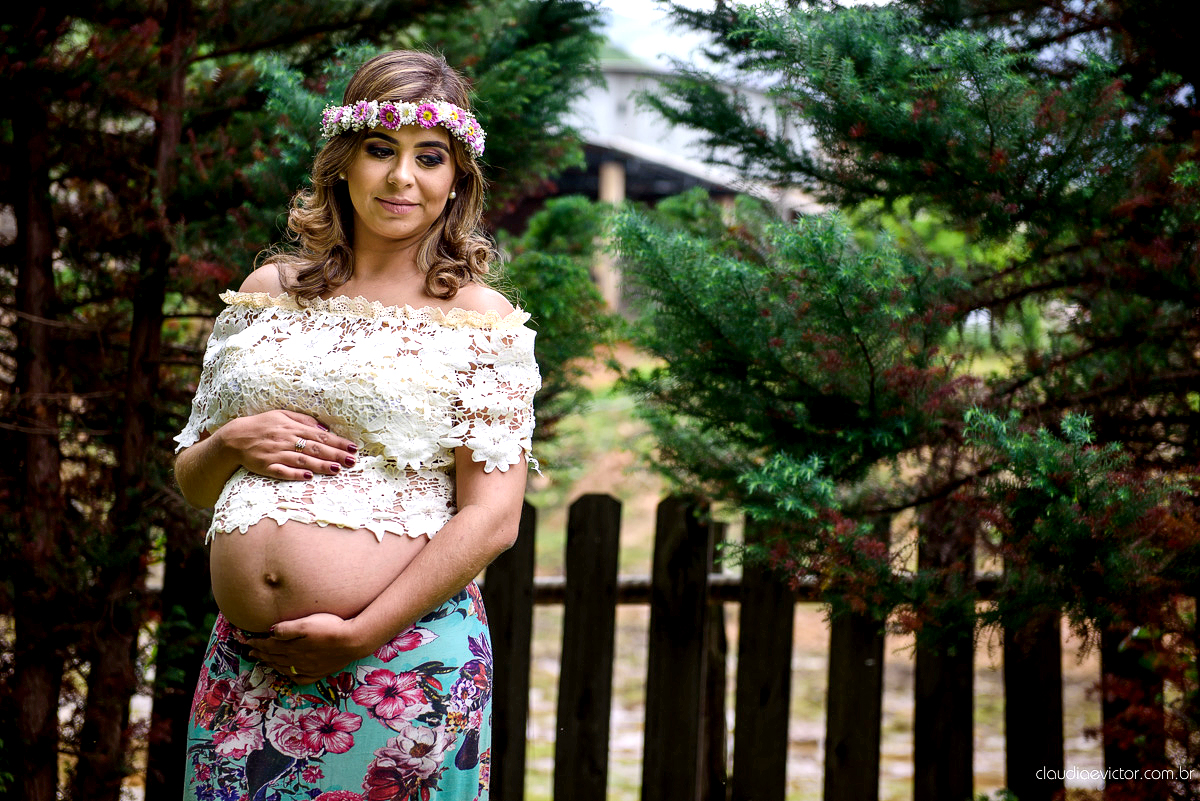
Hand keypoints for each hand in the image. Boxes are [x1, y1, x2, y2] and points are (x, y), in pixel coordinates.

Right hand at [218, 410, 357, 480]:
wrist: (234, 438)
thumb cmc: (262, 426)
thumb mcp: (282, 415)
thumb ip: (304, 421)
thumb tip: (325, 430)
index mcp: (291, 427)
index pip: (319, 436)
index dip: (337, 442)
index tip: (353, 448)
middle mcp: (285, 440)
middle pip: (314, 449)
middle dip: (334, 455)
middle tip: (351, 461)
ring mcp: (275, 454)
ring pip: (301, 460)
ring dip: (319, 465)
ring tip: (336, 470)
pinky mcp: (265, 466)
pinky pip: (281, 471)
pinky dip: (295, 474)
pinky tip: (308, 477)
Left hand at [244, 613, 371, 683]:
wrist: (353, 641)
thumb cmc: (330, 627)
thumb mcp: (306, 623)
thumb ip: (287, 629)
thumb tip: (270, 632)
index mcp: (292, 647)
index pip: (269, 646)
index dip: (257, 643)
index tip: (247, 641)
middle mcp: (297, 660)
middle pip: (274, 657)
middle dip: (261, 654)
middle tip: (250, 652)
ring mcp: (308, 668)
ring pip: (284, 668)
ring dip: (272, 663)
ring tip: (264, 660)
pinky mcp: (318, 672)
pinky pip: (298, 677)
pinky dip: (289, 675)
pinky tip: (288, 673)